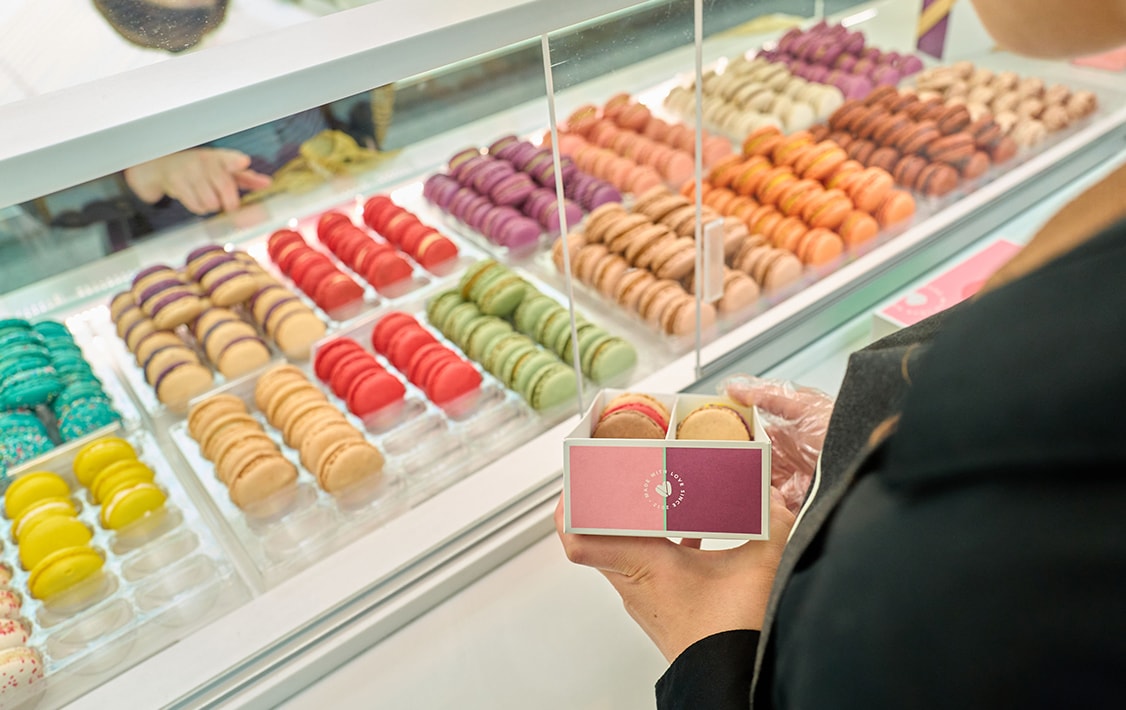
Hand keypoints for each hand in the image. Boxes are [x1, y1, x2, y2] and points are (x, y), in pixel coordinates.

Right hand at [124, 148, 271, 214]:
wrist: (166, 165)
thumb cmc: (203, 169)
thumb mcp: (224, 168)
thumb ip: (246, 177)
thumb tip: (268, 183)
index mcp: (219, 157)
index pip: (228, 157)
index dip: (236, 161)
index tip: (243, 162)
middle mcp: (204, 161)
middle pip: (225, 188)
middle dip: (230, 202)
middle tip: (229, 204)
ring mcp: (188, 172)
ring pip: (211, 202)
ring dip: (213, 206)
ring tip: (207, 197)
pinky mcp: (176, 183)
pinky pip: (197, 207)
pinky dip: (200, 208)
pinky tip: (196, 199)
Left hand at [556, 489, 794, 663]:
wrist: (735, 683)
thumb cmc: (733, 635)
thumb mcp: (762, 563)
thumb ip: (770, 520)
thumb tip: (771, 497)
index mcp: (643, 565)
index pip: (578, 538)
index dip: (569, 504)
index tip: (578, 474)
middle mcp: (634, 582)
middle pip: (596, 534)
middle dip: (606, 498)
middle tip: (618, 471)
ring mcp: (645, 595)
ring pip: (623, 547)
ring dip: (635, 519)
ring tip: (656, 491)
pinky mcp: (662, 604)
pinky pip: (648, 562)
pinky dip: (662, 540)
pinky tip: (693, 530)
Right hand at [725, 376, 832, 512]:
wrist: (867, 463)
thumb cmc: (842, 429)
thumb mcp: (803, 406)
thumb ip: (768, 395)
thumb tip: (734, 386)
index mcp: (788, 433)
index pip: (754, 436)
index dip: (736, 437)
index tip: (714, 439)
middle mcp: (789, 457)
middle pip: (754, 463)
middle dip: (738, 466)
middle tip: (718, 467)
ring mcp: (793, 481)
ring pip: (760, 486)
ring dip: (748, 487)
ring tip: (730, 486)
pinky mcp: (799, 502)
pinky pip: (773, 507)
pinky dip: (762, 506)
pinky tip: (750, 503)